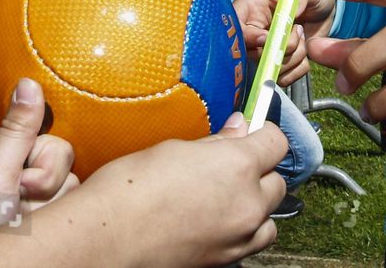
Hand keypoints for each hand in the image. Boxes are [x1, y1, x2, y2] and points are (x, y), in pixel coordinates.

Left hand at [0, 78, 76, 255]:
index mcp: (7, 150)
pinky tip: (29, 234)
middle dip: (47, 193)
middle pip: (67, 169)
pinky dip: (52, 230)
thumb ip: (17, 130)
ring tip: (19, 225)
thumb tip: (29, 81)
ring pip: (72, 195)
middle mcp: (24, 172)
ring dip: (46, 214)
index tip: (20, 183)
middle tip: (16, 209)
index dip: (44, 166)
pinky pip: (70, 218)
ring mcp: (35, 201)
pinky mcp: (44, 225)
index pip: (55, 143)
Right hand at [69, 114, 286, 266]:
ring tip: (227, 197)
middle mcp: (247, 202)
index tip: (253, 133)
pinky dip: (246, 230)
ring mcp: (240, 236)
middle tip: (233, 164)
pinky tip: (219, 221)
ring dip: (257, 204)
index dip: (264, 135)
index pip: (276, 142)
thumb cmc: (130, 189)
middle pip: (277, 181)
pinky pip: (253, 241)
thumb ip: (215, 142)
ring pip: (270, 216)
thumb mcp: (174, 149)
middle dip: (261, 170)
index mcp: (237, 165)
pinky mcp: (228, 259)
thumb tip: (238, 130)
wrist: (108, 238)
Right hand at [233, 0, 334, 85]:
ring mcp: (264, 49)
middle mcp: (253, 30)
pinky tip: (304, 49)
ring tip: (302, 36)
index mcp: (250, 7)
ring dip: (294, 56)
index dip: (249, 38)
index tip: (267, 36)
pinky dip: (299, 67)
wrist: (323, 8)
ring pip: (270, 69)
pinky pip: (284, 78)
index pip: (236, 28)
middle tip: (297, 28)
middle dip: (280, 47)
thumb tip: (291, 14)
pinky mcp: (277, 64)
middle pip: (252, 54)